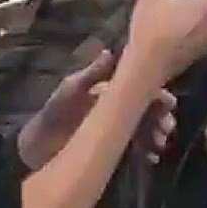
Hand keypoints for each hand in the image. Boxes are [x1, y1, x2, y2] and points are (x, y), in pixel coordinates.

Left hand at [16, 51, 176, 171]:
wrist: (38, 148)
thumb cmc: (54, 114)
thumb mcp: (71, 90)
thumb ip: (92, 73)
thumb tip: (110, 51)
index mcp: (108, 88)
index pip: (139, 86)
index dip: (156, 93)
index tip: (168, 104)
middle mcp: (116, 105)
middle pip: (147, 107)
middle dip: (161, 116)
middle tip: (166, 129)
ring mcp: (116, 126)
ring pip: (145, 127)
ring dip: (157, 134)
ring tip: (159, 144)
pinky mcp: (114, 146)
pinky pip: (136, 146)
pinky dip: (147, 150)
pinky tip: (151, 157)